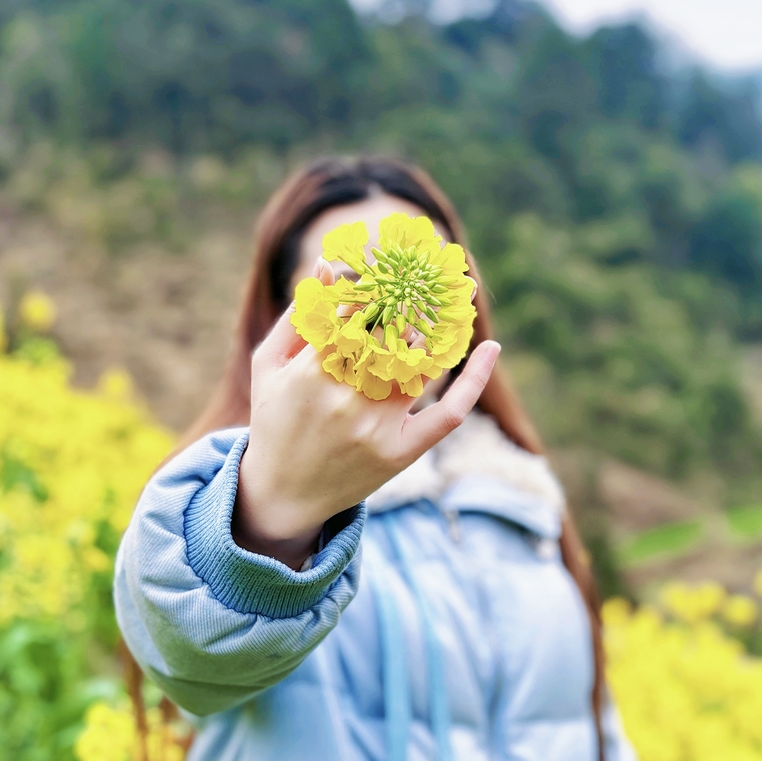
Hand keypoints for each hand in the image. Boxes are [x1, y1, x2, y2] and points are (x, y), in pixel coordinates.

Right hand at [233, 261, 500, 567]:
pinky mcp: (400, 452)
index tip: (387, 274)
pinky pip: (447, 413)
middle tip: (427, 280)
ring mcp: (376, 428)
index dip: (374, 288)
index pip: (355, 312)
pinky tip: (490, 349)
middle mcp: (346, 400)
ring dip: (435, 332)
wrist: (281, 495)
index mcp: (310, 372)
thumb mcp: (271, 365)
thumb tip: (329, 265)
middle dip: (409, 304)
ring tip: (449, 303)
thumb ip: (300, 314)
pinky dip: (473, 381)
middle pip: (391, 336)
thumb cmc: (275, 419)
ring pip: (420, 366)